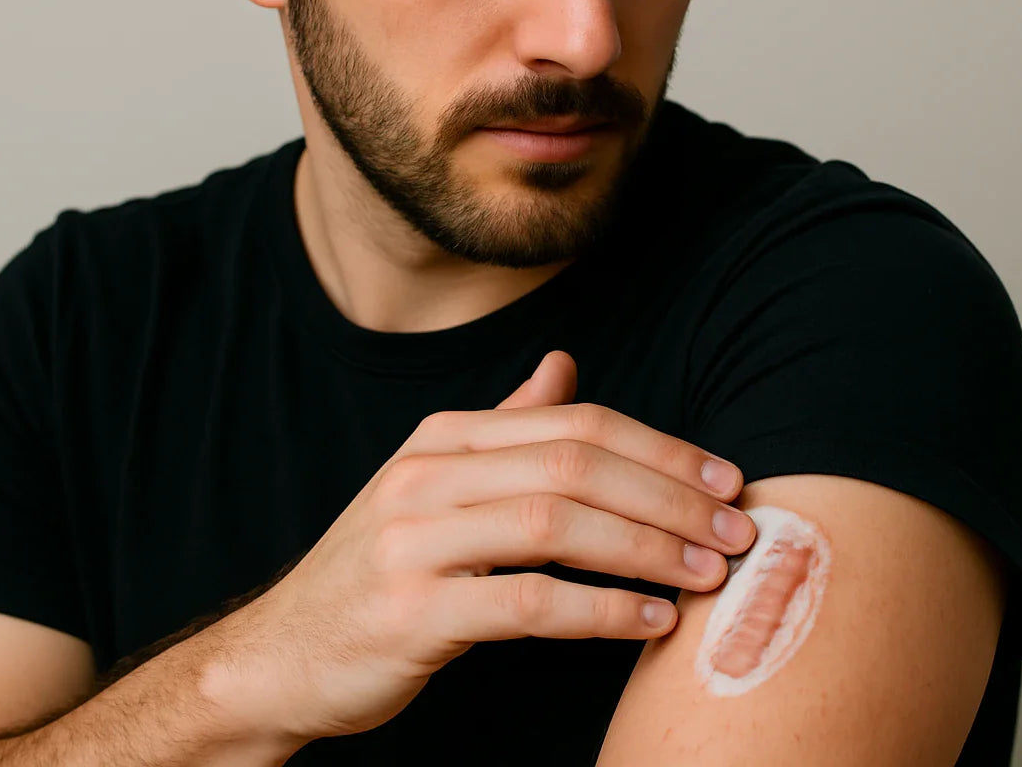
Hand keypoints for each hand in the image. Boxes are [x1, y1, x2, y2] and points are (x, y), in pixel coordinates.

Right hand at [205, 350, 755, 744]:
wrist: (282, 656)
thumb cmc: (377, 573)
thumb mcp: (433, 486)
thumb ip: (503, 428)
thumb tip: (565, 365)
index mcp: (442, 439)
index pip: (574, 423)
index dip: (661, 448)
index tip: (727, 479)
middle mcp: (426, 475)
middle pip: (575, 464)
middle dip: (671, 495)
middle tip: (739, 532)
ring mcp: (413, 541)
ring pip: (557, 523)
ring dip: (650, 547)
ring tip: (710, 575)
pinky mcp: (413, 612)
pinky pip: (530, 601)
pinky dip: (604, 609)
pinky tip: (652, 620)